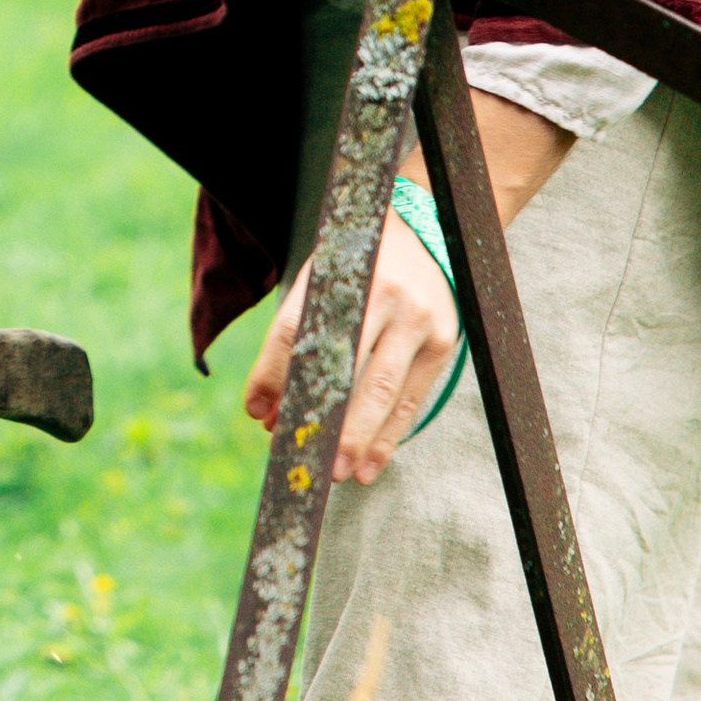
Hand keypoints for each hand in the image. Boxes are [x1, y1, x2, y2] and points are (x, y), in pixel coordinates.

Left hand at [243, 95, 574, 485]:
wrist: (426, 227)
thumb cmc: (357, 263)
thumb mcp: (320, 281)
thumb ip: (292, 340)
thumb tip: (263, 411)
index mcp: (339, 274)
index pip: (297, 330)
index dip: (273, 376)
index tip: (258, 416)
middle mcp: (381, 295)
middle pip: (345, 368)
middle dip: (323, 420)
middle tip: (304, 463)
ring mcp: (417, 318)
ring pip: (382, 390)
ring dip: (357, 440)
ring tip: (337, 473)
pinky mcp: (442, 341)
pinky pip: (412, 399)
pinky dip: (388, 437)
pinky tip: (369, 465)